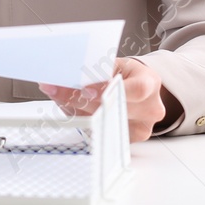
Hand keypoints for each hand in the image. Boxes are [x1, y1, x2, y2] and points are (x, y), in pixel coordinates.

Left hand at [38, 57, 178, 141]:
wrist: (140, 88)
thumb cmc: (127, 74)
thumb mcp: (118, 64)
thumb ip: (99, 70)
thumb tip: (68, 75)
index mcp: (150, 83)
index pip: (136, 90)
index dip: (110, 91)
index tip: (84, 90)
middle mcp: (150, 109)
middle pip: (114, 108)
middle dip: (80, 99)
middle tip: (54, 89)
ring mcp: (141, 128)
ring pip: (102, 122)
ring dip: (74, 109)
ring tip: (56, 94)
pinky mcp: (128, 139)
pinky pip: (100, 131)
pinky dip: (81, 118)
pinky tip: (68, 107)